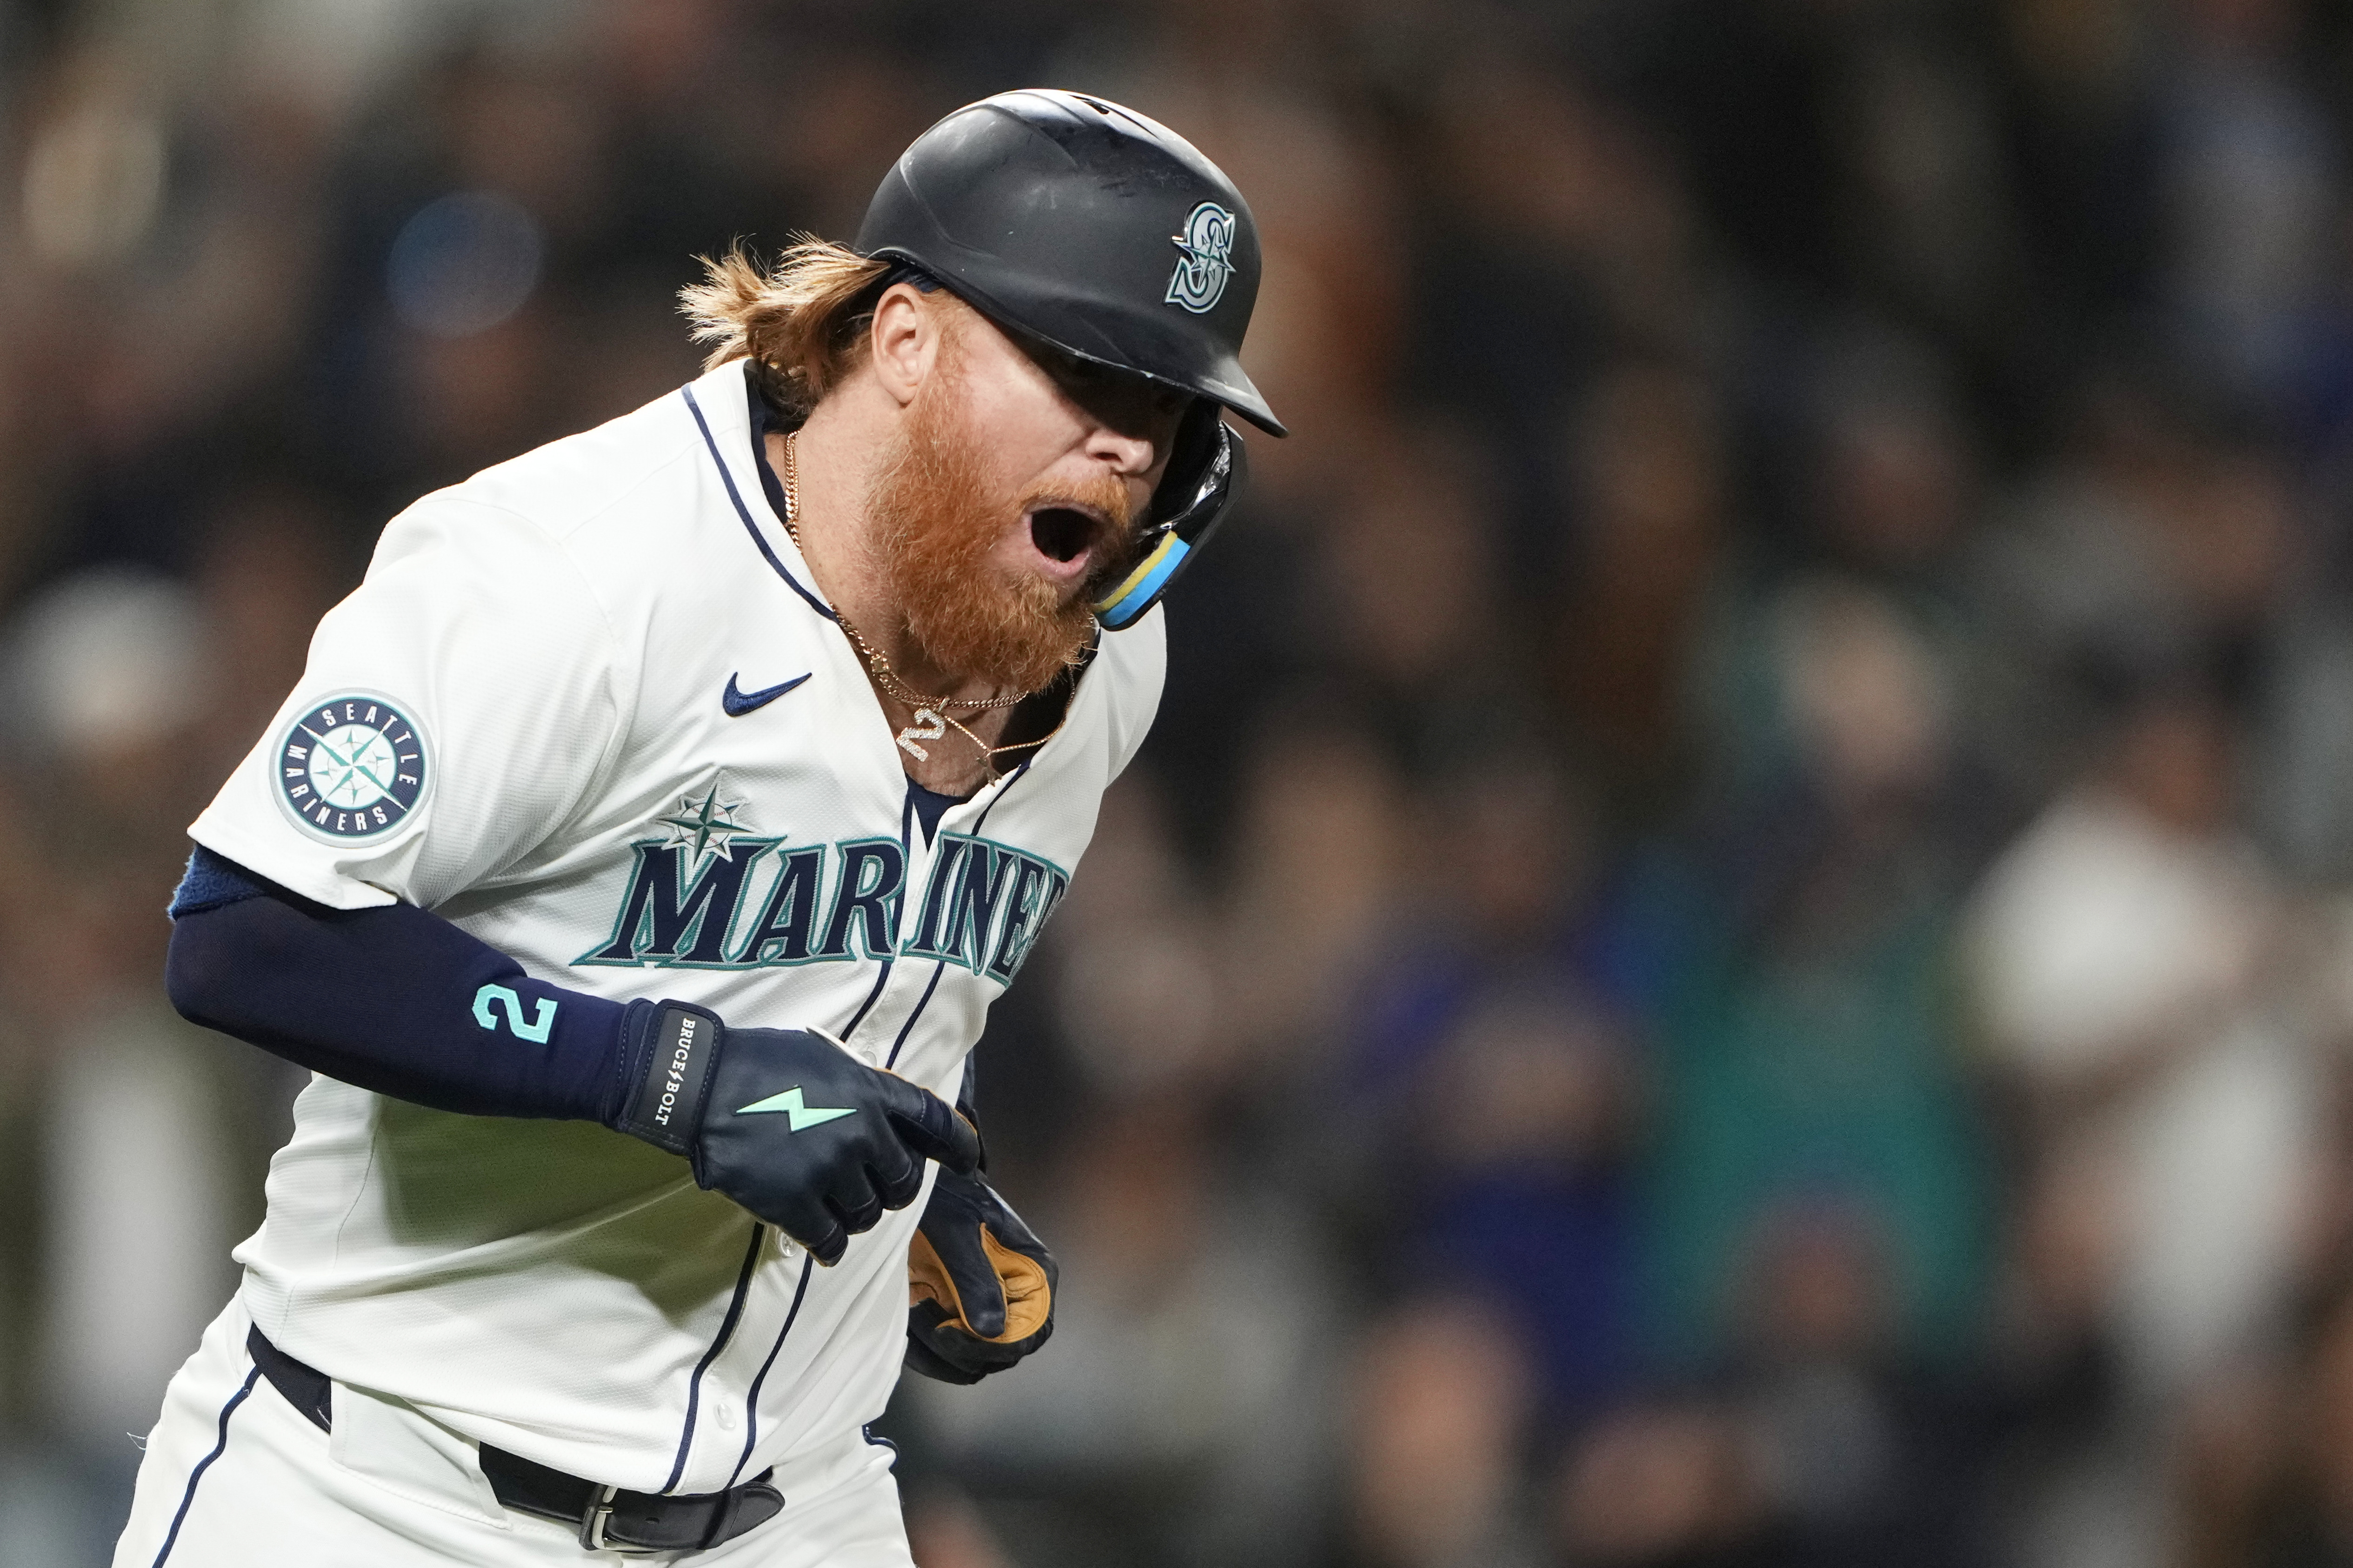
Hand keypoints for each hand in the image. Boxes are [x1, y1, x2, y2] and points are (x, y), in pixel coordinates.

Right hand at [613, 1002, 979, 1264]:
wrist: (701, 1084)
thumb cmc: (760, 1063)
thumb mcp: (825, 1059)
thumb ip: (862, 1090)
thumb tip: (886, 1121)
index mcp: (872, 1092)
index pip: (935, 1122)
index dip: (958, 1145)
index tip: (969, 1163)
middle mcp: (862, 1132)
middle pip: (902, 1183)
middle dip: (892, 1190)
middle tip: (874, 1191)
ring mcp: (829, 1169)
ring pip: (867, 1215)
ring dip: (856, 1216)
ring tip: (835, 1207)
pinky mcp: (794, 1202)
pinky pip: (830, 1241)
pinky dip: (830, 1247)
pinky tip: (822, 1244)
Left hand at [903, 1167, 1056, 1383]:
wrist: (918, 1187)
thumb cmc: (946, 1195)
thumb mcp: (957, 1229)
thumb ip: (975, 1278)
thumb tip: (993, 1330)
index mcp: (1033, 1273)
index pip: (1034, 1331)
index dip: (997, 1345)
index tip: (950, 1334)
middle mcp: (1015, 1298)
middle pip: (1001, 1354)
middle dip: (958, 1347)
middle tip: (923, 1309)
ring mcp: (985, 1312)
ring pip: (970, 1364)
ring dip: (935, 1351)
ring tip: (913, 1306)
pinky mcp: (956, 1320)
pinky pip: (944, 1358)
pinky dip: (921, 1351)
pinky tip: (906, 1317)